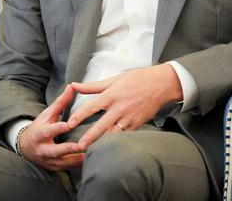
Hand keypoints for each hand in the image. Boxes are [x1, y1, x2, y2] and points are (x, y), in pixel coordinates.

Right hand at [19, 84, 85, 170]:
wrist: (26, 147)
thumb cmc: (40, 127)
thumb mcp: (47, 114)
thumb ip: (60, 102)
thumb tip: (71, 86)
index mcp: (40, 134)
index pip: (49, 131)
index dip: (59, 128)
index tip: (69, 125)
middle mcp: (43, 149)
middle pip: (56, 151)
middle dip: (69, 149)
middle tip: (83, 146)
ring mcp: (48, 161)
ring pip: (63, 162)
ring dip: (77, 159)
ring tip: (90, 153)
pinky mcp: (54, 168)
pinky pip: (67, 168)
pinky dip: (77, 164)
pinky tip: (89, 159)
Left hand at [67, 63, 182, 149]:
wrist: (160, 84)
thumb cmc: (137, 79)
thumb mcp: (114, 80)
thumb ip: (93, 86)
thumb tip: (74, 85)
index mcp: (112, 95)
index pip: (92, 106)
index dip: (80, 115)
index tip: (70, 124)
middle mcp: (120, 108)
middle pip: (102, 125)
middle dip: (90, 136)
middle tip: (78, 146)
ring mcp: (129, 117)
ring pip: (113, 133)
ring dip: (102, 142)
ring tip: (90, 151)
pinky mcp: (137, 124)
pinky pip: (124, 135)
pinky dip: (116, 142)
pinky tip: (107, 148)